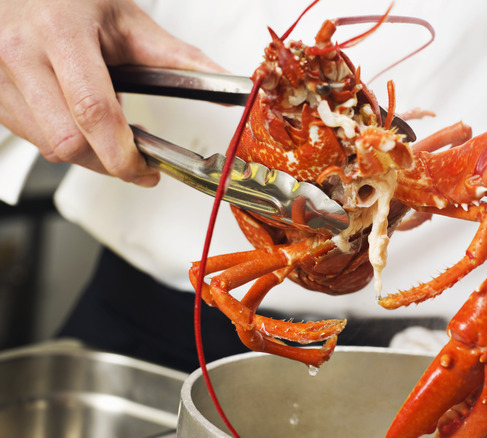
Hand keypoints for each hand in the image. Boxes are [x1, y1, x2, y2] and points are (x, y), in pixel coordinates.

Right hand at [0, 0, 223, 186]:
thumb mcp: (129, 21)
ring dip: (87, 155)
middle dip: (109, 163)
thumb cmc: (74, 0)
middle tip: (139, 164)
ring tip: (111, 139)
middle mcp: (20, 52)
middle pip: (68, 141)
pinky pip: (30, 138)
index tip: (148, 168)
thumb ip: (180, 59)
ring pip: (48, 146)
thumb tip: (228, 86)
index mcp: (60, 31)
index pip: (93, 110)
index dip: (123, 152)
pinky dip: (63, 142)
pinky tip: (79, 125)